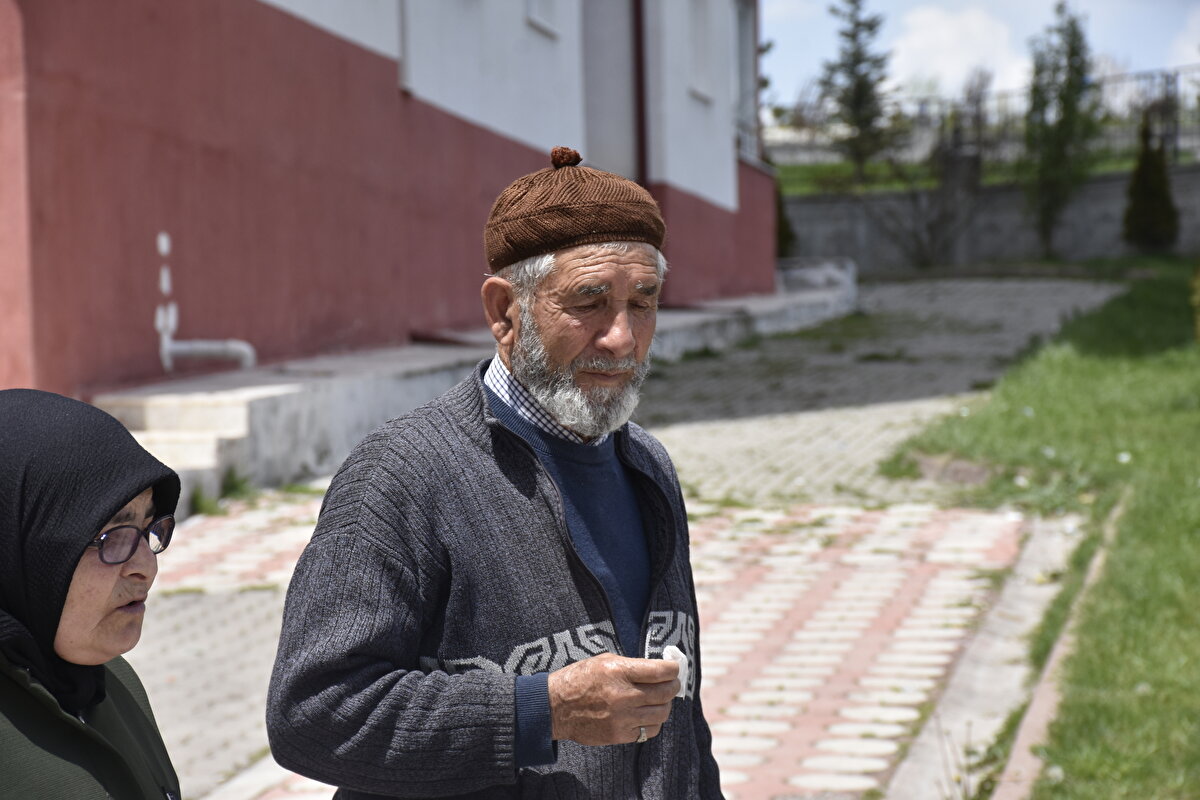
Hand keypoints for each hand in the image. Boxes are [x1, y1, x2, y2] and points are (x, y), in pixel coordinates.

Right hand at [547, 653, 680, 745]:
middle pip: (666, 692)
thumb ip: (631, 665)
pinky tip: (647, 714)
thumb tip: (657, 669)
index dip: (673, 668)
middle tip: (672, 683)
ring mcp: (622, 718)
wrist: (555, 707)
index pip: (662, 671)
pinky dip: (653, 722)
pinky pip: (649, 730)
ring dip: (665, 705)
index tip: (673, 667)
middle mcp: (624, 695)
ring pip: (662, 713)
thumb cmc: (579, 679)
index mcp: (620, 671)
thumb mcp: (604, 661)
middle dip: (674, 685)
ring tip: (659, 699)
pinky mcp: (619, 735)